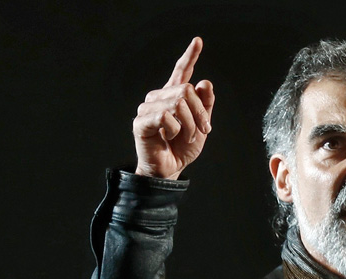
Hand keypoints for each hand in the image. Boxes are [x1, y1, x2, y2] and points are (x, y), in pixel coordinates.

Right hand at [133, 37, 214, 179]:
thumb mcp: (202, 126)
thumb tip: (204, 82)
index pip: (181, 72)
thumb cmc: (182, 148)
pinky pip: (165, 116)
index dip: (190, 56)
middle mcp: (159, 98)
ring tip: (185, 136)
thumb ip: (205, 105)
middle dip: (200, 112)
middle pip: (187, 90)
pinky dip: (174, 129)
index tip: (198, 41)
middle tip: (203, 130)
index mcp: (173, 96)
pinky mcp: (141, 122)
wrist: (169, 170)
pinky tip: (168, 137)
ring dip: (189, 124)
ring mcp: (148, 108)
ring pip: (178, 103)